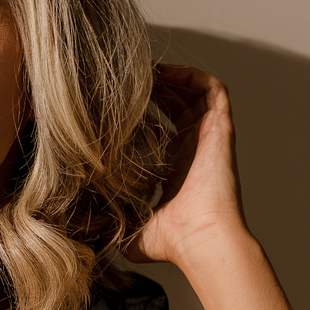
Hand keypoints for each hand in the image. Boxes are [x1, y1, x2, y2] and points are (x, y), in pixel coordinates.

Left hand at [124, 63, 249, 267]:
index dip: (144, 113)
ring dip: (172, 77)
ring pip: (195, 93)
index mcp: (177, 169)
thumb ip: (114, 228)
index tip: (117, 103)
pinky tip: (167, 72)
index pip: (163, 130)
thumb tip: (88, 235)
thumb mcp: (133, 233)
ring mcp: (209, 138)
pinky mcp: (221, 129)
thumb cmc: (171, 242)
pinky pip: (214, 90)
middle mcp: (195, 149)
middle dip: (155, 88)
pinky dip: (192, 75)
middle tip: (128, 77)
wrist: (199, 240)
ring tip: (146, 68)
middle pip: (178, 105)